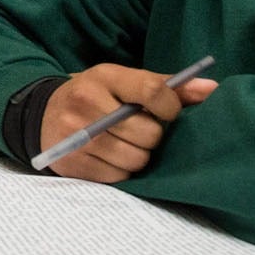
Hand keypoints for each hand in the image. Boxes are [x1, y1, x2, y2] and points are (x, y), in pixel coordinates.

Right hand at [39, 62, 217, 183]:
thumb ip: (167, 86)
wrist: (42, 115)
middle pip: (148, 133)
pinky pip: (118, 177)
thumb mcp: (123, 82)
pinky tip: (110, 157)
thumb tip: (211, 89)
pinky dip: (121, 171)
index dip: (171, 107)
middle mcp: (86, 103)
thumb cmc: (96, 96)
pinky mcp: (72, 163)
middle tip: (139, 131)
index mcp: (104, 76)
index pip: (153, 90)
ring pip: (136, 159)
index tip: (169, 113)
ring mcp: (77, 136)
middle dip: (152, 136)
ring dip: (138, 156)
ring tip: (125, 144)